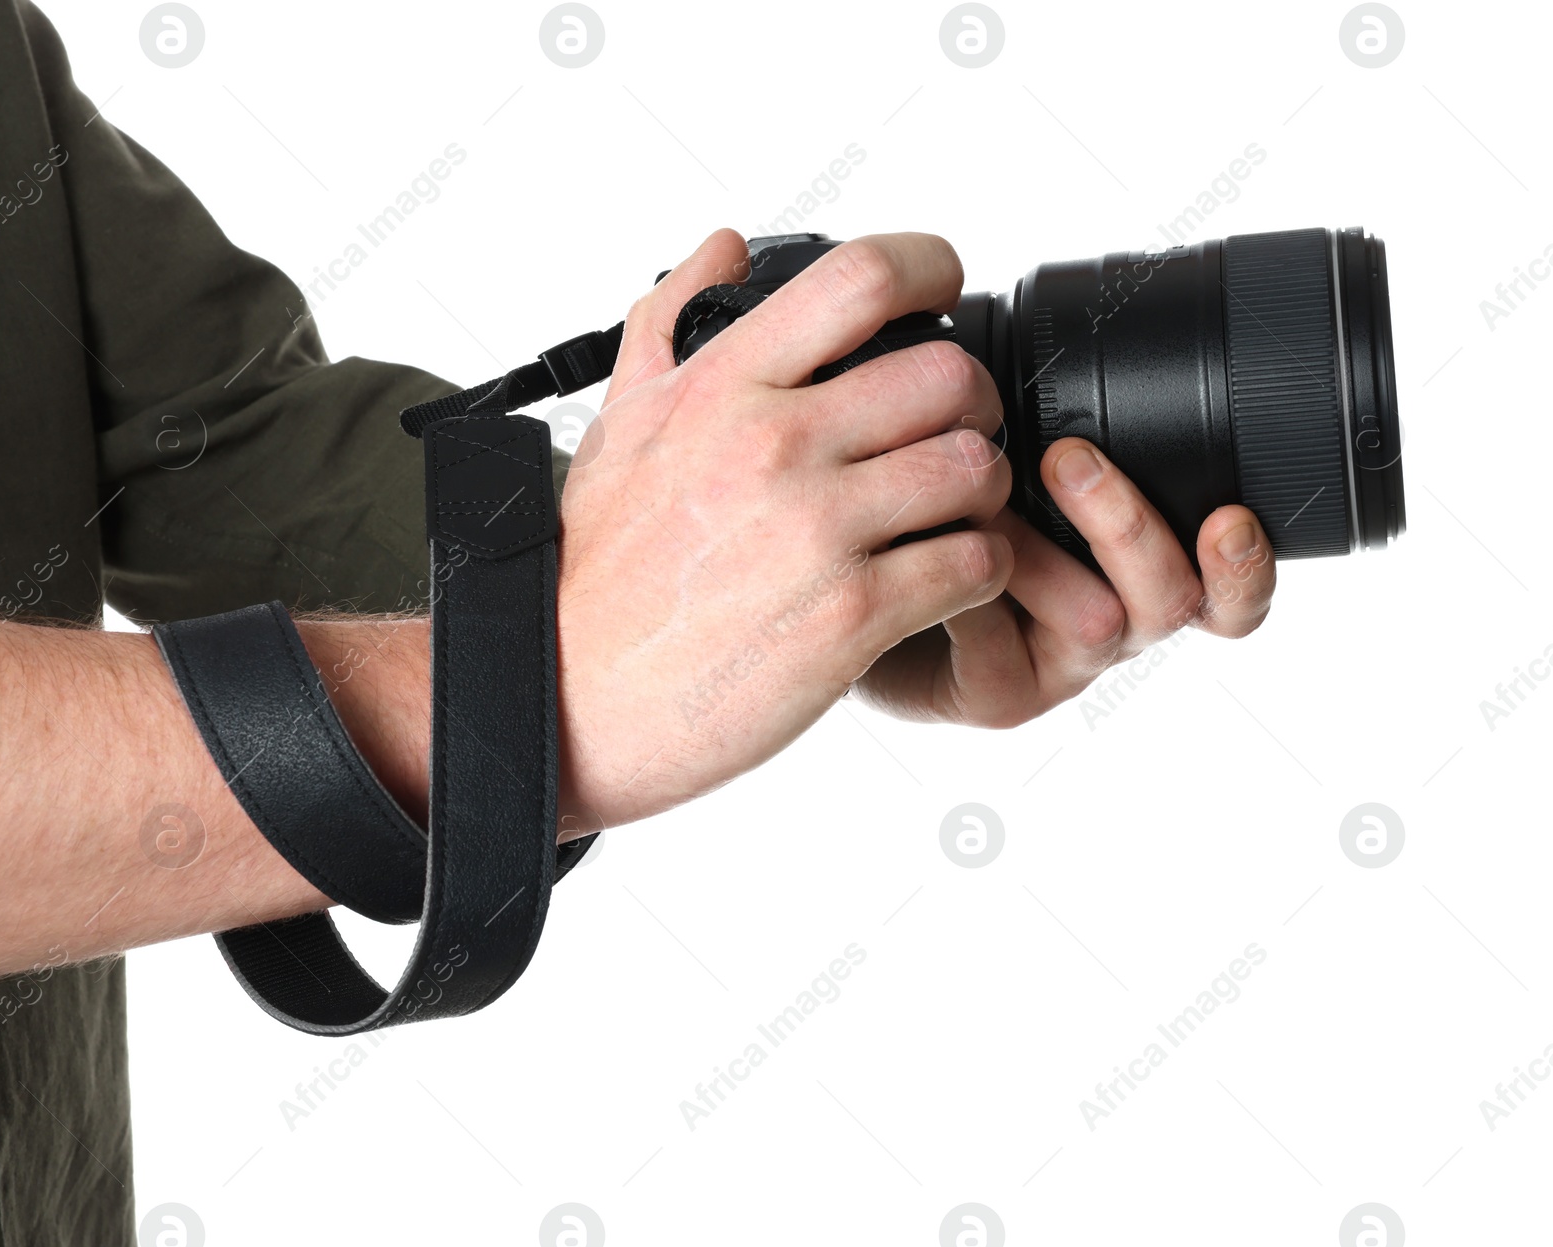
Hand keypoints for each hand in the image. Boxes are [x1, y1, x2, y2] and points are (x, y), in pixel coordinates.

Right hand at [555, 229, 1015, 830]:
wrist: (570, 695)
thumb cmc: (598, 571)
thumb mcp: (619, 425)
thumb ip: (668, 322)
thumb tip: (724, 246)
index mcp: (722, 386)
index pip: (862, 279)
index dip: (931, 267)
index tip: (945, 289)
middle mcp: (773, 444)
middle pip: (947, 376)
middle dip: (971, 403)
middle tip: (955, 432)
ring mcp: (817, 530)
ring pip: (974, 469)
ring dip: (982, 491)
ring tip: (953, 513)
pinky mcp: (850, 616)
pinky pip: (973, 564)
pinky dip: (979, 569)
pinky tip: (944, 579)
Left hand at [853, 439, 1275, 725]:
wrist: (859, 590)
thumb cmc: (938, 514)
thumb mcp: (1005, 454)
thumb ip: (1051, 415)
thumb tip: (1071, 323)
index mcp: (1136, 565)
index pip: (1226, 581)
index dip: (1246, 562)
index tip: (1233, 516)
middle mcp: (1115, 617)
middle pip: (1177, 598)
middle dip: (1129, 522)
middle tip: (1068, 459)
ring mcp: (1058, 664)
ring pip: (1099, 623)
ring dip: (1041, 550)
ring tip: (981, 498)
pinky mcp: (998, 694)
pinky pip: (1000, 647)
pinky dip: (967, 586)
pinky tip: (924, 550)